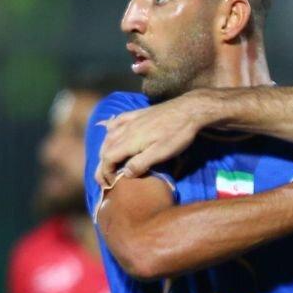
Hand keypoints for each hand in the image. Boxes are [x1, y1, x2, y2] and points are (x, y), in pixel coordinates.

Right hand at [96, 92, 214, 186]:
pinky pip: (117, 121)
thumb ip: (141, 163)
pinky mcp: (138, 113)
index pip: (107, 158)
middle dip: (102, 164)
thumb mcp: (161, 153)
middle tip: (106, 177)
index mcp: (129, 141)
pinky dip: (109, 130)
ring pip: (109, 136)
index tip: (108, 183)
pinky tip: (110, 132)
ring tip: (107, 161)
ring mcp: (131, 120)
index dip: (104, 172)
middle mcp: (125, 129)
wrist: (189, 109)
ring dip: (105, 149)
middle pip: (105, 148)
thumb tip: (124, 174)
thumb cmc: (177, 134)